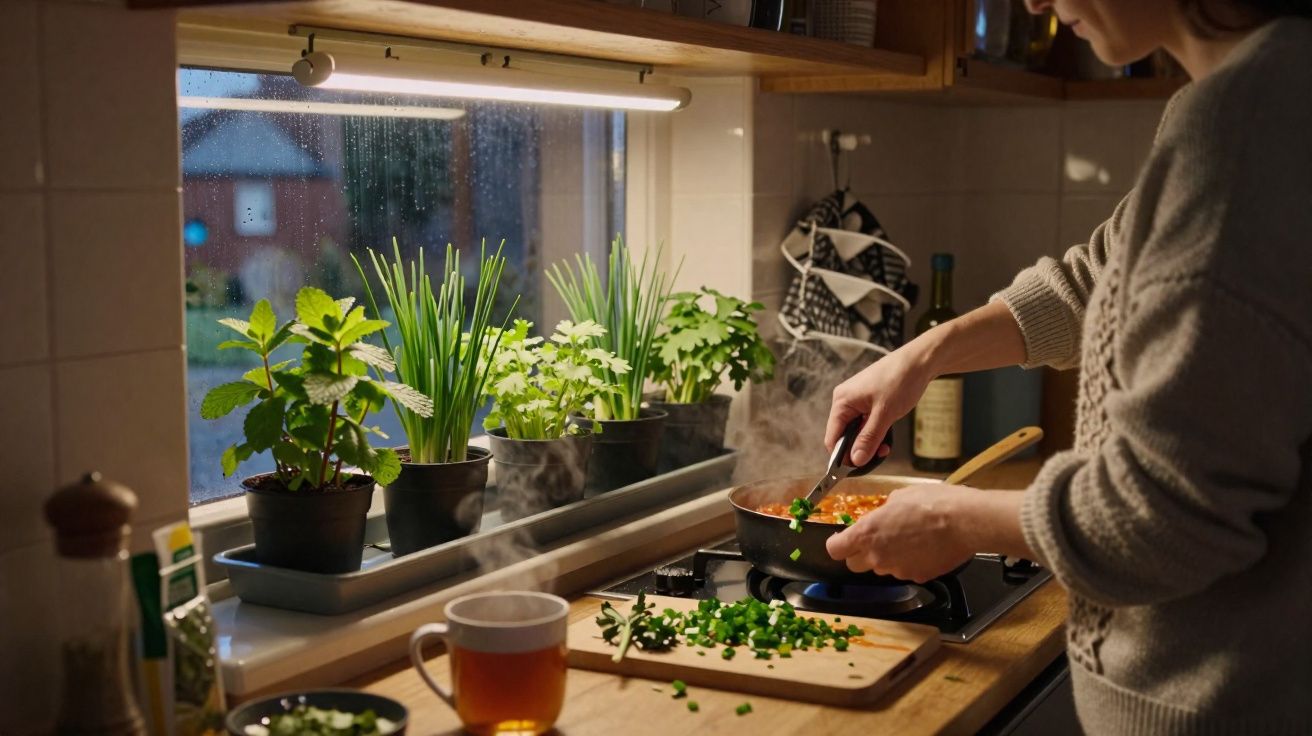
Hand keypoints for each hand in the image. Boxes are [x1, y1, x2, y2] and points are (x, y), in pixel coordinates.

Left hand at [825, 483, 974, 583]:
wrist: (965, 522)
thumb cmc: (933, 503)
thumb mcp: (899, 496)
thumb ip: (883, 511)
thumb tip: (883, 515)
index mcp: (867, 533)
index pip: (835, 549)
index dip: (838, 544)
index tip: (843, 539)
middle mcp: (877, 556)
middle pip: (854, 564)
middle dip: (861, 553)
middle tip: (876, 539)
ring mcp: (897, 570)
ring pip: (881, 568)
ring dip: (887, 557)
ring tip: (909, 539)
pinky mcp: (917, 577)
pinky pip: (905, 572)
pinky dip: (910, 563)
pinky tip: (924, 547)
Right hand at [826, 345, 932, 465]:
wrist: (920, 361)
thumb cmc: (900, 380)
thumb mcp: (885, 414)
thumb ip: (868, 439)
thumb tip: (855, 460)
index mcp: (842, 401)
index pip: (832, 437)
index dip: (841, 456)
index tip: (856, 469)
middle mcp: (845, 400)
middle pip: (844, 435)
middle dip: (859, 449)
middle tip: (878, 455)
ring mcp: (857, 400)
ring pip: (856, 431)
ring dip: (869, 441)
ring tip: (885, 446)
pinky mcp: (868, 401)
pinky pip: (865, 423)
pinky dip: (875, 432)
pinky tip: (886, 434)